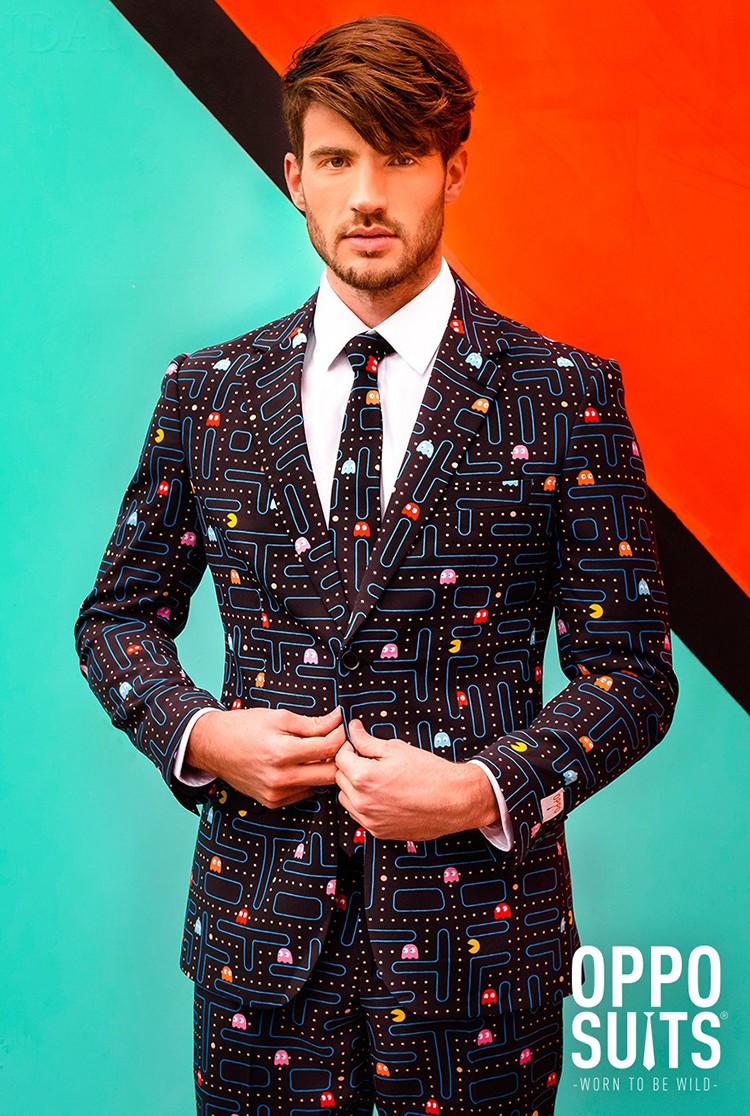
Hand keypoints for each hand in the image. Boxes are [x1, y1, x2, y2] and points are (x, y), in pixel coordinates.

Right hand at [186, 706, 345, 807]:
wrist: (214, 746)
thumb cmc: (244, 727)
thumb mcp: (279, 717)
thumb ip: (312, 723)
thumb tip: (337, 720)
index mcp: (282, 753)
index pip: (328, 748)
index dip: (340, 736)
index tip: (341, 728)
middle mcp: (280, 778)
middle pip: (330, 773)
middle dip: (338, 755)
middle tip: (335, 741)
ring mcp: (276, 793)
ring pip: (319, 785)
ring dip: (324, 768)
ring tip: (318, 751)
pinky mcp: (272, 801)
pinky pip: (304, 793)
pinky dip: (309, 779)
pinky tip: (302, 765)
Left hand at [334, 719, 501, 840]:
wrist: (454, 801)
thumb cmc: (430, 773)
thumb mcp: (397, 748)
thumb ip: (368, 740)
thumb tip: (353, 729)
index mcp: (364, 777)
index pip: (340, 757)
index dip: (349, 748)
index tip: (359, 746)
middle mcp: (362, 801)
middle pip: (340, 778)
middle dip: (351, 767)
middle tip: (372, 761)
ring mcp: (369, 819)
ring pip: (347, 798)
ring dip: (355, 787)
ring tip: (378, 779)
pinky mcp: (378, 831)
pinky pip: (359, 814)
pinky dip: (365, 804)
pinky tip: (384, 795)